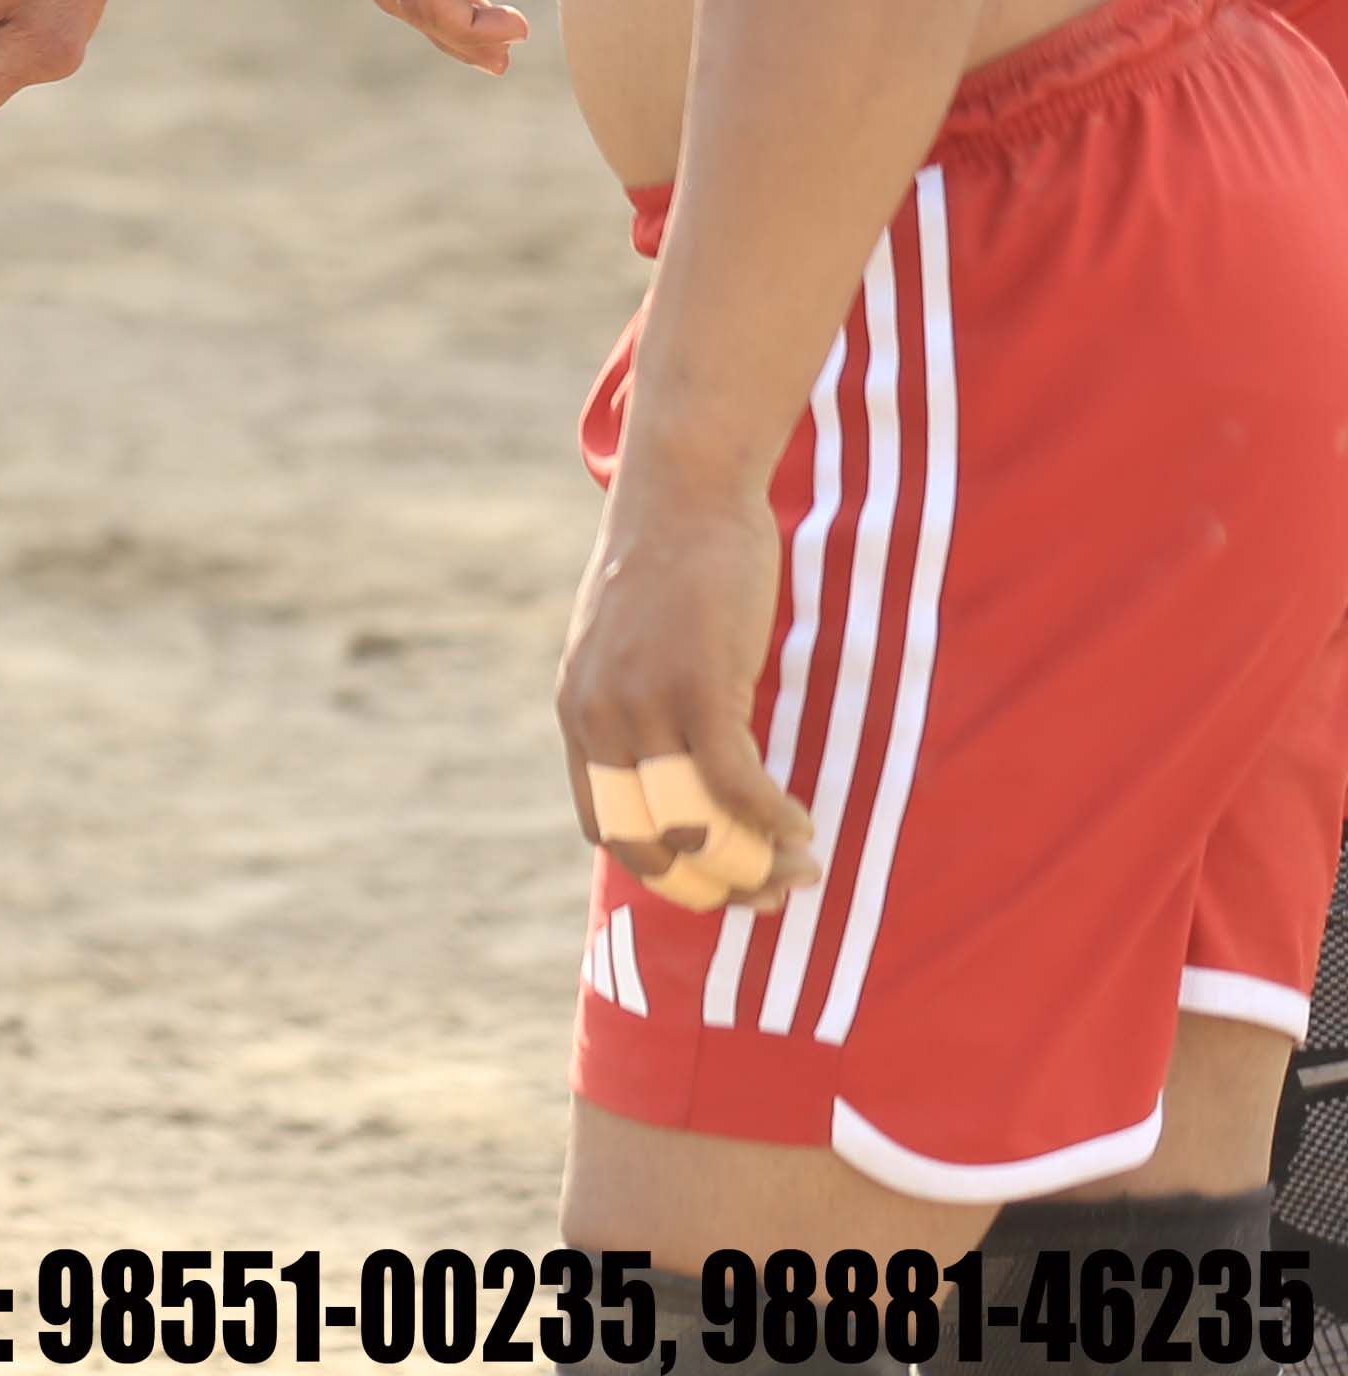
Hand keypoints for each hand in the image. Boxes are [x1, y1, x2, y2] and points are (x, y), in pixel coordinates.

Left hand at [559, 466, 813, 909]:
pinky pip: (735, 783)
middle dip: (715, 884)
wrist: (685, 489)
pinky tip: (802, 824)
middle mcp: (598, 717)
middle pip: (648, 843)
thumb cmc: (674, 564)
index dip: (668, 870)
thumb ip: (643, 704)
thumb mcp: (633, 646)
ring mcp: (643, 703)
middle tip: (773, 891)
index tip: (723, 881)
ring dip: (754, 861)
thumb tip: (687, 764)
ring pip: (695, 823)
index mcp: (578, 712)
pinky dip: (771, 817)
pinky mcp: (697, 686)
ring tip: (800, 866)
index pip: (608, 828)